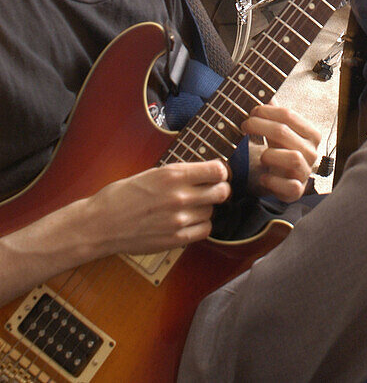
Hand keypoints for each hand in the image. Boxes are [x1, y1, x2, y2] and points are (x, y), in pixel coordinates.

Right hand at [86, 160, 230, 254]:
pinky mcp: (175, 239)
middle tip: (212, 189)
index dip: (220, 171)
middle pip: (221, 192)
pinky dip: (201, 225)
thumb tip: (204, 171)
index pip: (217, 170)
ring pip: (212, 211)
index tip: (217, 173)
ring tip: (191, 206)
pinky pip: (204, 230)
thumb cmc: (122, 195)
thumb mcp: (152, 173)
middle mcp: (179, 196)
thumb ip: (179, 173)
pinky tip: (190, 221)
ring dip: (206, 208)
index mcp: (172, 175)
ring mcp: (178, 219)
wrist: (101, 224)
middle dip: (220, 189)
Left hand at [244, 103, 320, 202]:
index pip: (288, 115)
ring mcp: (305, 172)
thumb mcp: (280, 130)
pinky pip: (288, 186)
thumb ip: (274, 111)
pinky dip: (272, 181)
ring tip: (261, 155)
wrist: (284, 180)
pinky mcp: (297, 191)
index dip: (266, 111)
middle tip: (245, 125)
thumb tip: (264, 90)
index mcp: (311, 133)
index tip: (251, 112)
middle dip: (259, 126)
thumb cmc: (281, 151)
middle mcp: (312, 152)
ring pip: (292, 158)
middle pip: (284, 132)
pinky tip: (263, 177)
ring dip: (269, 154)